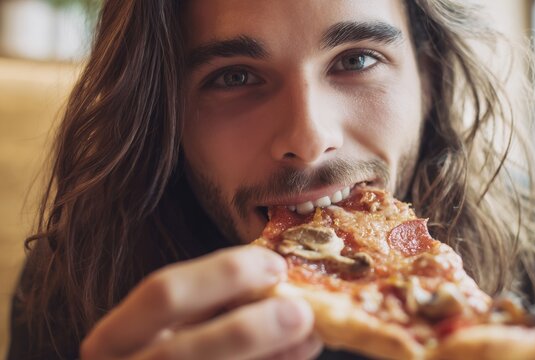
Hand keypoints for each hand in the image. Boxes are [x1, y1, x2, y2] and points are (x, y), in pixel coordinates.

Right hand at [80, 246, 321, 359]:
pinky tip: (292, 356)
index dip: (223, 274)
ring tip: (309, 337)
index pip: (163, 294)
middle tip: (299, 311)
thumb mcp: (177, 325)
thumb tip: (280, 282)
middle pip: (179, 353)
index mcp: (115, 338)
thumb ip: (215, 306)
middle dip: (244, 331)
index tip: (275, 265)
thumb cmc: (171, 350)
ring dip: (263, 356)